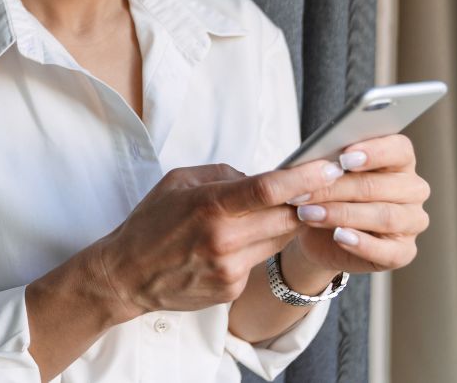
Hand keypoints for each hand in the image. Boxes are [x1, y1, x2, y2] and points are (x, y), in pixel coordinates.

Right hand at [91, 159, 342, 320]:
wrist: (127, 274)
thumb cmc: (150, 224)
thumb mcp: (177, 182)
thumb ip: (221, 174)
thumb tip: (260, 176)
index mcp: (208, 205)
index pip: (267, 189)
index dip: (304, 178)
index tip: (329, 168)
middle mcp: (222, 238)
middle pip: (286, 217)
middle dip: (303, 203)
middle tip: (313, 189)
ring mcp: (229, 267)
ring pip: (278, 240)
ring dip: (278, 225)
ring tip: (257, 217)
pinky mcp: (231, 288)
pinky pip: (258, 261)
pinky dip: (254, 248)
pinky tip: (229, 246)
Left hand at [290, 134, 430, 273]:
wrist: (317, 235)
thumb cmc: (325, 195)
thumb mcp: (320, 176)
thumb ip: (325, 164)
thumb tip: (317, 164)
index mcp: (398, 161)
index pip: (399, 149)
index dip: (373, 152)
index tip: (343, 158)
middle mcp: (411, 189)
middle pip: (379, 186)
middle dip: (337, 189)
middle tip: (303, 193)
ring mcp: (412, 221)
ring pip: (385, 216)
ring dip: (343, 215)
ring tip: (310, 214)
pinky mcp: (404, 251)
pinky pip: (390, 251)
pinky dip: (362, 244)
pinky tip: (339, 237)